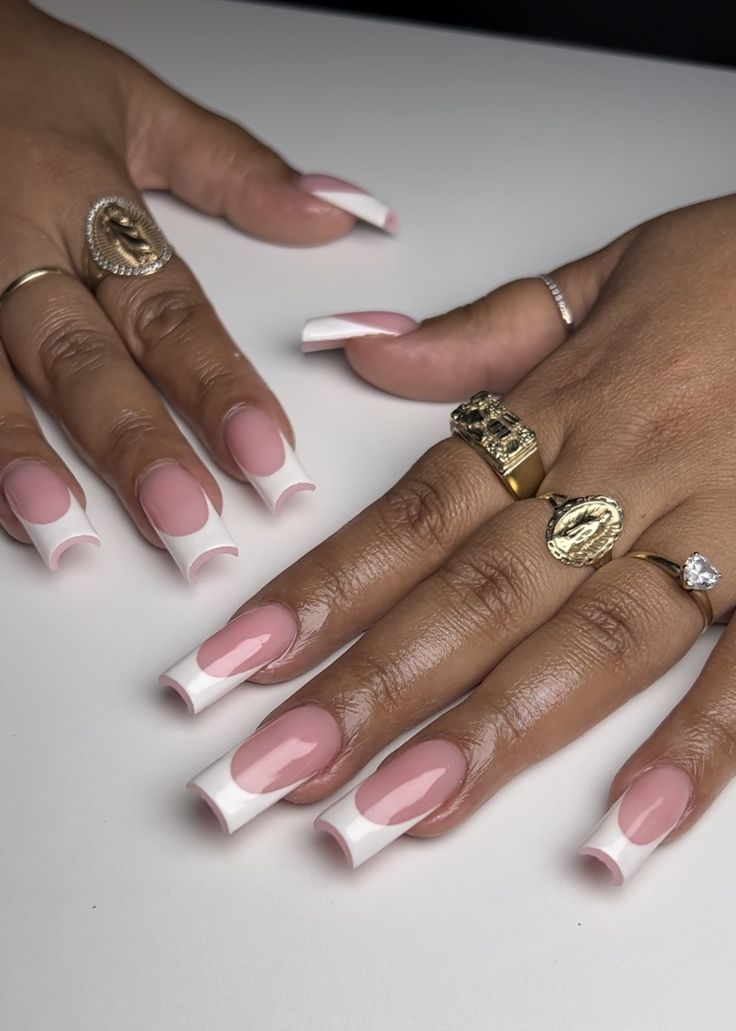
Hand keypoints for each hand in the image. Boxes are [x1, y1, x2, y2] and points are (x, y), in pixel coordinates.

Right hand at [0, 1, 393, 577]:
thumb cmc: (13, 79)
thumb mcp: (131, 104)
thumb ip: (234, 169)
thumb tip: (338, 211)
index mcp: (84, 198)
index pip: (168, 312)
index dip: (219, 389)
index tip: (270, 460)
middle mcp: (14, 242)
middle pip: (83, 359)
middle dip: (135, 448)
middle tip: (188, 528)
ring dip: (30, 463)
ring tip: (69, 537)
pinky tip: (2, 511)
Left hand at [165, 194, 735, 883]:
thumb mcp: (604, 275)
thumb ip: (483, 331)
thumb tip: (362, 352)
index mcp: (565, 413)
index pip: (416, 516)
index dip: (322, 591)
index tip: (239, 662)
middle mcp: (622, 481)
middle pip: (472, 599)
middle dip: (366, 691)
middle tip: (273, 772)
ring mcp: (711, 532)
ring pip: (583, 646)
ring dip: (484, 738)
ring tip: (388, 816)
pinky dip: (698, 749)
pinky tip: (630, 828)